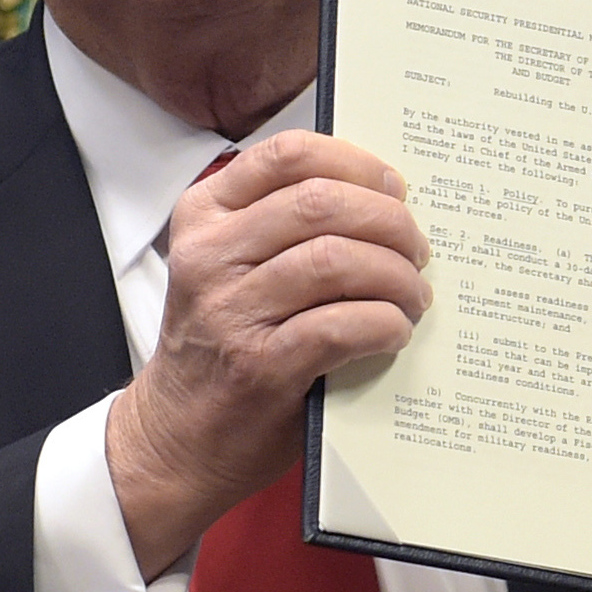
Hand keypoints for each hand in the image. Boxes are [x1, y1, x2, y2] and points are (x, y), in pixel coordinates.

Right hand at [101, 132, 430, 573]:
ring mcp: (230, 311)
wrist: (175, 437)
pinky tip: (394, 330)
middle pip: (322, 203)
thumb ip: (283, 226)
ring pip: (336, 260)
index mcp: (205, 215)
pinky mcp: (259, 366)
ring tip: (413, 295)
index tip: (394, 187)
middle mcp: (210, 255)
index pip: (288, 154)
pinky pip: (340, 326)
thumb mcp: (228, 266)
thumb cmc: (219, 344)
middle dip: (389, 221)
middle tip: (417, 249)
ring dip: (394, 276)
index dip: (355, 162)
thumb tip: (385, 199)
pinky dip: (383, 323)